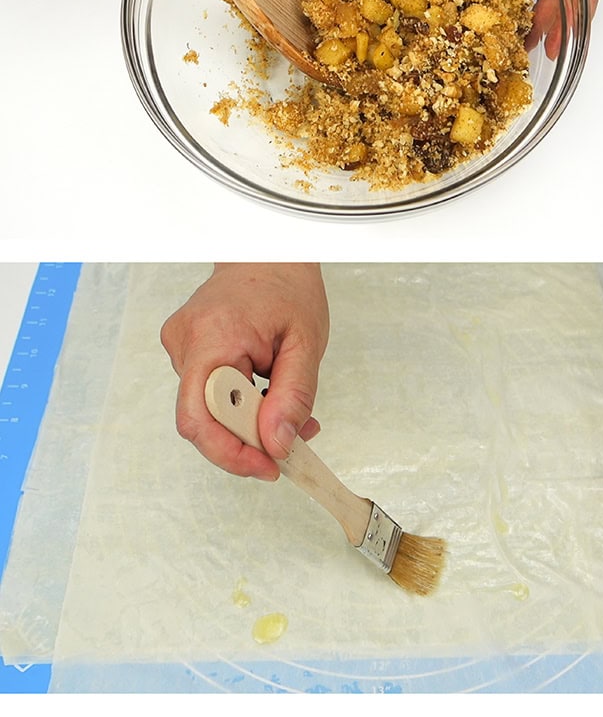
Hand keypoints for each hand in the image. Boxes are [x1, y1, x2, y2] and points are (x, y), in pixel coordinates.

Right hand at [160, 263, 329, 480]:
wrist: (267, 252)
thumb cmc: (287, 287)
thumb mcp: (305, 343)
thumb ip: (293, 397)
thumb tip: (276, 443)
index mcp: (213, 337)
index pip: (199, 416)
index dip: (229, 453)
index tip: (267, 466)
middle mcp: (185, 342)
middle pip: (201, 420)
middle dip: (246, 442)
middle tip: (289, 444)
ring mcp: (180, 346)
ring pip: (207, 410)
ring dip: (247, 423)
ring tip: (289, 411)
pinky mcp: (185, 350)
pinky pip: (208, 393)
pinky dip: (239, 406)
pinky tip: (267, 394)